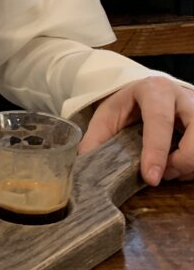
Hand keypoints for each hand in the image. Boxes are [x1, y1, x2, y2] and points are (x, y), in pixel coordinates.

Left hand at [79, 77, 193, 184]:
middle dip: (180, 162)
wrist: (152, 92)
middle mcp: (184, 97)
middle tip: (162, 173)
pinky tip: (180, 166)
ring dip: (188, 167)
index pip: (160, 120)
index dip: (156, 151)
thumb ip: (97, 137)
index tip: (151, 178)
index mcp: (156, 91)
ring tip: (169, 169)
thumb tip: (86, 162)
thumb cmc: (130, 105)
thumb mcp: (109, 114)